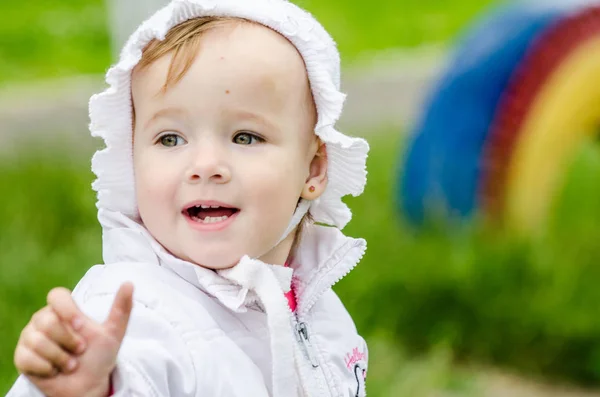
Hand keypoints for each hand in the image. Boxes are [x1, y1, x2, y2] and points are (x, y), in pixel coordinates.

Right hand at [14, 283, 133, 396]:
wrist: (88, 385)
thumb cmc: (99, 357)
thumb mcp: (114, 333)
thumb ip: (122, 308)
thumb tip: (129, 283)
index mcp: (63, 310)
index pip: (57, 295)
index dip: (68, 310)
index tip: (82, 326)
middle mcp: (43, 320)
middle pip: (46, 320)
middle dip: (68, 340)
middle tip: (80, 350)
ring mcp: (30, 338)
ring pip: (37, 340)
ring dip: (60, 357)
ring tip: (70, 363)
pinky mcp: (22, 357)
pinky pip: (27, 358)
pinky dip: (47, 368)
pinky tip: (55, 370)